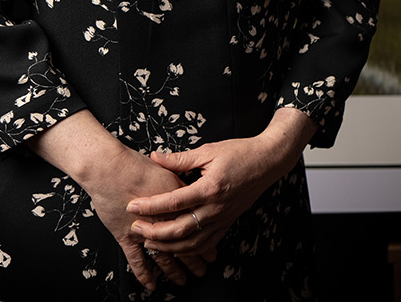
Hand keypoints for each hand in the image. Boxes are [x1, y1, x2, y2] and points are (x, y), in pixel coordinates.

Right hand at [28, 112, 200, 290]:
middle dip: (195, 259)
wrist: (109, 167)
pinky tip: (151, 285)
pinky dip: (144, 273)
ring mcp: (145, 230)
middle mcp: (164, 220)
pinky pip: (136, 259)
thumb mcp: (169, 169)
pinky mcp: (126, 235)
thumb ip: (182, 181)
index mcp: (178, 202)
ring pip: (164, 255)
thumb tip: (194, 186)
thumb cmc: (136, 165)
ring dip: (174, 269)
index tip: (213, 250)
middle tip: (203, 269)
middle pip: (183, 243)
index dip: (206, 239)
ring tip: (183, 280)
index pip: (196, 225)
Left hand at [127, 109, 316, 258]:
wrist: (268, 161)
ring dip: (168, 246)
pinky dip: (189, 249)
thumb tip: (155, 158)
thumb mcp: (209, 150)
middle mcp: (216, 207)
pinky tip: (175, 247)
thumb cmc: (240, 152)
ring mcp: (223, 217)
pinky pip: (207, 243)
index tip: (132, 206)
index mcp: (210, 187)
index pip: (173, 202)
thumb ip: (179, 158)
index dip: (150, 205)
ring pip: (192, 243)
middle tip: (135, 228)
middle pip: (180, 229)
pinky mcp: (228, 221)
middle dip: (154, 232)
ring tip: (149, 242)